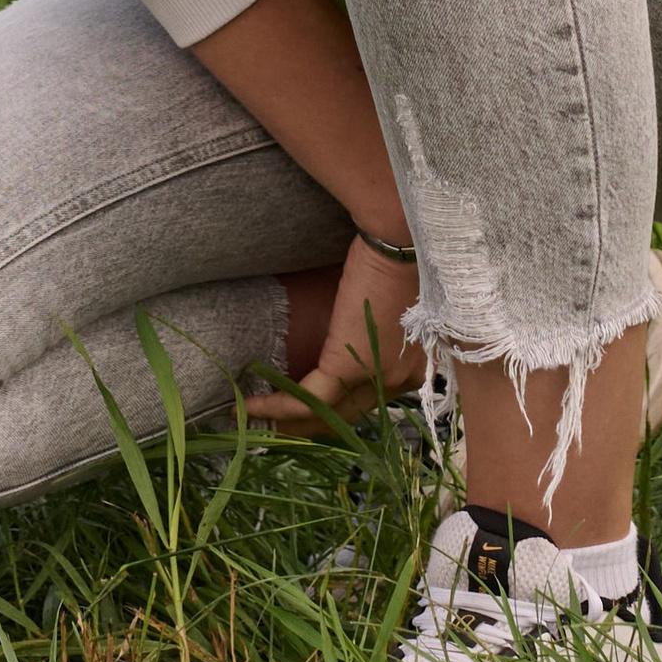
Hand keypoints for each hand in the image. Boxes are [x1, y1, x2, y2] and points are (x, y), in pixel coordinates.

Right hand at [243, 233, 424, 426]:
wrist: (397, 236)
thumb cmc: (393, 253)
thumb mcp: (385, 302)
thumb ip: (369, 326)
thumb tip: (338, 329)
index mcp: (412, 367)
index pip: (366, 403)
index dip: (330, 411)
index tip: (298, 409)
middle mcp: (399, 380)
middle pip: (345, 416)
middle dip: (304, 424)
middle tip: (270, 422)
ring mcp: (376, 376)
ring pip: (325, 414)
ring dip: (286, 420)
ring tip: (254, 418)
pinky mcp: (348, 365)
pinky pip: (307, 398)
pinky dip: (275, 404)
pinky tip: (249, 405)